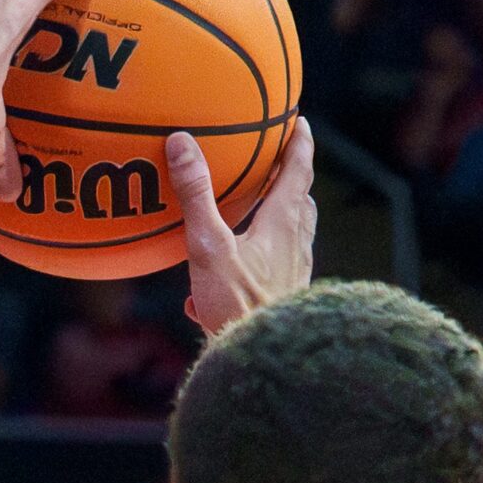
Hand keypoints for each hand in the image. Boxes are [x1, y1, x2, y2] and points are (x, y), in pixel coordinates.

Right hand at [171, 117, 315, 334]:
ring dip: (280, 219)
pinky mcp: (281, 301)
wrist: (263, 360)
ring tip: (262, 212)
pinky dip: (255, 264)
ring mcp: (291, 276)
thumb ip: (196, 196)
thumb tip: (182, 143)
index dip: (299, 144)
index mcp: (281, 225)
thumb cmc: (238, 304)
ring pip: (292, 237)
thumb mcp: (209, 247)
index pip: (298, 172)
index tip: (299, 122)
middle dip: (292, 179)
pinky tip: (216, 287)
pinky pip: (272, 273)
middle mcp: (294, 247)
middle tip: (280, 161)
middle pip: (300, 203)